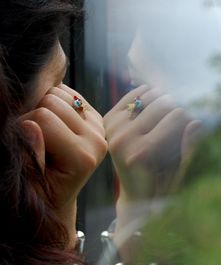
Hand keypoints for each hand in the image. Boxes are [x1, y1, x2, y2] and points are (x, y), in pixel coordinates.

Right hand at [20, 84, 106, 222]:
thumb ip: (30, 155)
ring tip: (44, 133)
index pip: (43, 118)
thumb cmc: (39, 190)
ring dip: (44, 107)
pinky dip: (54, 102)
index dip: (23, 125)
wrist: (58, 193)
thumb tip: (30, 125)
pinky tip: (54, 124)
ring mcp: (98, 127)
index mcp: (82, 158)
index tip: (23, 145)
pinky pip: (68, 92)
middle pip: (52, 100)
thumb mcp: (29, 182)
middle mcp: (96, 140)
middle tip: (34, 138)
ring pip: (59, 93)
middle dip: (34, 114)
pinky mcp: (96, 118)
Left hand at [104, 85, 201, 199]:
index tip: (191, 129)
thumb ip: (188, 147)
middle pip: (164, 103)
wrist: (136, 194)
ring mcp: (113, 128)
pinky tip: (153, 108)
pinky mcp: (109, 120)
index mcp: (142, 152)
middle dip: (177, 110)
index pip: (178, 116)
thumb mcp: (181, 170)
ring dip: (163, 103)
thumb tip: (197, 122)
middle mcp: (124, 138)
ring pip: (150, 95)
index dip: (190, 120)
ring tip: (165, 120)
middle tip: (179, 125)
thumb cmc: (164, 185)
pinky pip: (134, 94)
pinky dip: (147, 95)